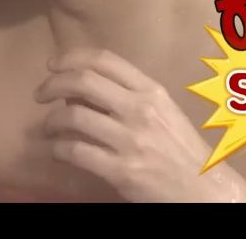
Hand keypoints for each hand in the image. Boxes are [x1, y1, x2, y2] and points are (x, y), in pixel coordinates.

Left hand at [35, 48, 245, 202]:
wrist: (204, 188)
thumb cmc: (181, 149)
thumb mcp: (162, 112)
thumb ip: (130, 96)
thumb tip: (84, 89)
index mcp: (151, 91)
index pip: (105, 60)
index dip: (72, 57)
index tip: (53, 65)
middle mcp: (140, 109)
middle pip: (83, 81)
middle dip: (53, 84)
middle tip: (41, 94)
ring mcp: (130, 140)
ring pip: (73, 116)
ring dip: (51, 120)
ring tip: (48, 127)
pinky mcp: (121, 170)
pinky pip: (76, 151)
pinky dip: (58, 148)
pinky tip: (57, 150)